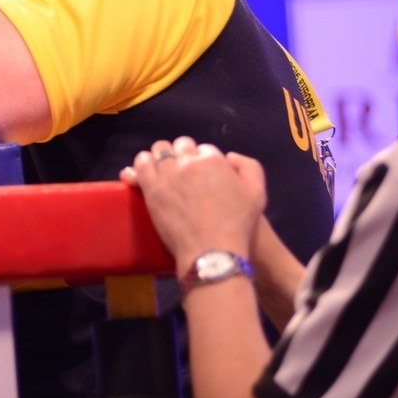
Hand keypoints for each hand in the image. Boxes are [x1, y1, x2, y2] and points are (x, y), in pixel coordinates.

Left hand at [121, 136, 265, 274]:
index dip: (202, 159)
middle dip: (182, 154)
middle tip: (182, 170)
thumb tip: (229, 156)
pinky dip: (141, 165)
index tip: (201, 172)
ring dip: (160, 156)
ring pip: (158, 151)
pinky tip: (141, 171)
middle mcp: (189, 163)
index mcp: (213, 160)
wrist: (213, 251)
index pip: (203, 149)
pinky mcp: (152, 190)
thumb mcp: (257, 194)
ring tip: (161, 167)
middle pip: (180, 146)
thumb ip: (249, 168)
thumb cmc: (238, 226)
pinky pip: (140, 167)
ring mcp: (168, 175)